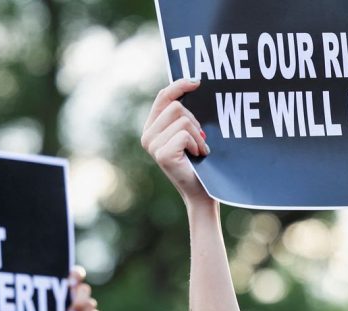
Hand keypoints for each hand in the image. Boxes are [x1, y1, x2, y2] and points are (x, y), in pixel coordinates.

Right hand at [141, 78, 212, 205]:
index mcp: (151, 128)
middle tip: (199, 138)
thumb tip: (193, 83)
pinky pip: (185, 134)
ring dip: (197, 134)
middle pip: (177, 107)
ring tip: (199, 149)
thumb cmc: (197, 161)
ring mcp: (153, 146)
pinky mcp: (162, 155)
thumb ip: (183, 114)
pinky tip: (197, 155)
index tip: (197, 82)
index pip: (163, 97)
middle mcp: (147, 136)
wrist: (200, 191)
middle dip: (195, 121)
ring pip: (183, 119)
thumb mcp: (188, 133)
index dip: (179, 86)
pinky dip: (197, 144)